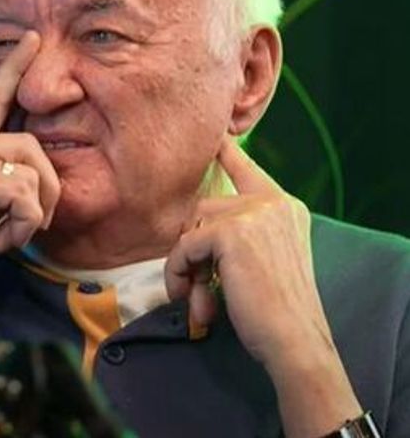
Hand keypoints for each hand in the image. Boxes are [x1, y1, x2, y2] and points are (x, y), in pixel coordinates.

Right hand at [0, 31, 60, 313]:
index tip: (31, 40)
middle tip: (32, 224)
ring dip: (34, 211)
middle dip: (47, 189)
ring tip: (11, 236)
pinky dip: (23, 223)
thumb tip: (36, 176)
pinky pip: (20, 190)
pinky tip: (1, 243)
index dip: (13, 71)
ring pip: (29, 166)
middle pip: (29, 143)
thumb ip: (1, 186)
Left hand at [165, 135, 334, 367]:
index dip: (227, 152)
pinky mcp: (232, 231)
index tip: (215, 135)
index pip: (247, 169)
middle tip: (195, 286)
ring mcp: (254, 213)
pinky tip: (193, 297)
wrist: (294, 338)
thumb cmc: (277, 310)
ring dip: (183, 264)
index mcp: (285, 207)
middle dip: (191, 247)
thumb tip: (190, 232)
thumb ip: (239, 235)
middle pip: (204, 207)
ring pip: (191, 227)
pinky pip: (184, 245)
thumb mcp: (264, 260)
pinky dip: (179, 272)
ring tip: (195, 296)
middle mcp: (272, 202)